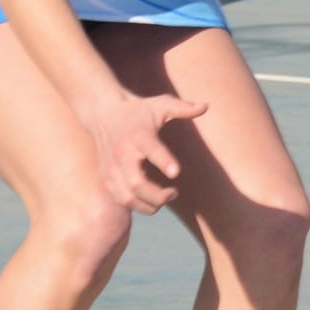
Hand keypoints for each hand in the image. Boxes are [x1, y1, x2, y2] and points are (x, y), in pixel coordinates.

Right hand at [85, 91, 206, 214]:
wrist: (103, 115)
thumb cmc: (139, 111)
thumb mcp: (161, 104)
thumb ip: (183, 107)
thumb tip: (206, 106)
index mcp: (138, 135)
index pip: (151, 149)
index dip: (164, 161)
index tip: (176, 172)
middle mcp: (122, 154)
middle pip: (136, 184)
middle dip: (158, 195)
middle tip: (175, 192)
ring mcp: (111, 169)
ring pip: (127, 198)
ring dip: (149, 205)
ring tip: (167, 196)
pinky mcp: (107, 178)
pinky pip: (122, 200)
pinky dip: (139, 206)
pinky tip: (152, 200)